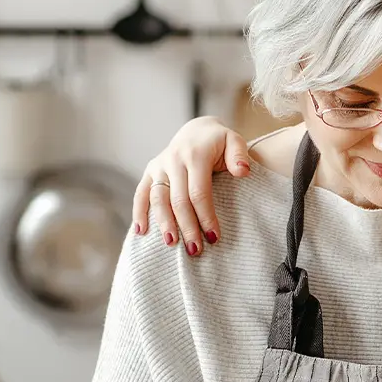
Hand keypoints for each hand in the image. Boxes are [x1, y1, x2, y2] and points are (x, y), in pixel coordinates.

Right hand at [132, 117, 253, 254]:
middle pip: (178, 200)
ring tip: (171, 244)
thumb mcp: (234, 141)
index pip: (198, 192)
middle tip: (195, 250)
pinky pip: (141, 193)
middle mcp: (174, 160)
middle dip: (187, 226)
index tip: (213, 238)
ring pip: (158, 199)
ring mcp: (159, 166)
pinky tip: (140, 232)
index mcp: (195, 155)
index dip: (205, 216)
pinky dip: (138, 212)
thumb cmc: (219, 143)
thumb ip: (239, 156)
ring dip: (164, 223)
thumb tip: (242, 172)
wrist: (197, 131)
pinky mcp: (150, 171)